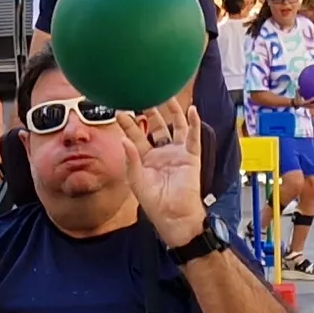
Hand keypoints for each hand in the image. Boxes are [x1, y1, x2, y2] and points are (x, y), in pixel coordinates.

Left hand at [124, 97, 207, 243]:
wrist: (174, 217)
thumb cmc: (155, 204)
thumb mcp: (137, 181)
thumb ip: (131, 160)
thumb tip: (123, 140)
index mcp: (146, 159)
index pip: (136, 136)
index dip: (128, 123)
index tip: (120, 110)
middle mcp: (161, 153)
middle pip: (155, 127)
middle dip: (149, 112)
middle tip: (142, 95)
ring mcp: (177, 153)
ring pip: (175, 127)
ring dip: (171, 112)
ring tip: (167, 96)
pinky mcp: (191, 157)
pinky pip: (193, 137)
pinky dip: (193, 124)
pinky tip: (192, 111)